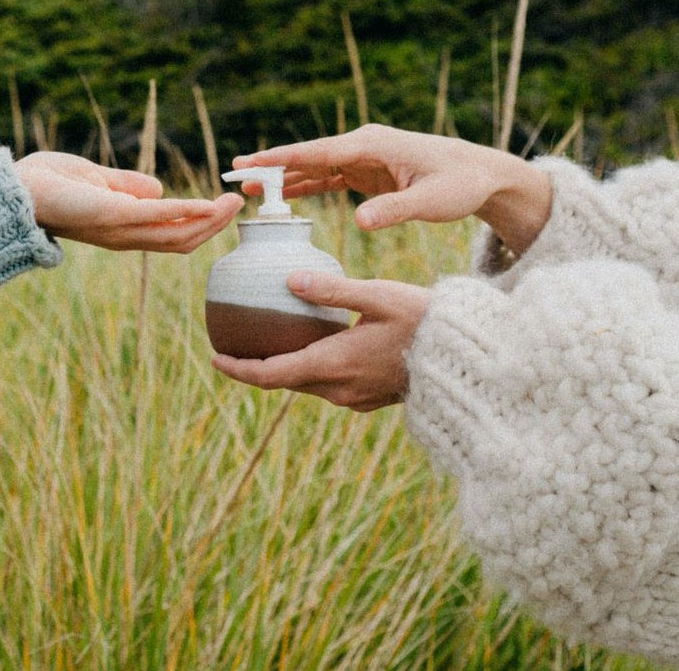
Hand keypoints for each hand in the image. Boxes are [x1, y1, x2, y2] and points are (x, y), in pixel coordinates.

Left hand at [14, 152, 242, 252]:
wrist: (16, 190)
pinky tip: (209, 204)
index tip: (224, 205)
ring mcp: (121, 229)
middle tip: (238, 205)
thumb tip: (157, 189)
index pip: (172, 234)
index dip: (201, 223)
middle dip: (214, 225)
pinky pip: (159, 216)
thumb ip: (127, 186)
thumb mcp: (98, 181)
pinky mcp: (114, 215)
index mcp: (123, 229)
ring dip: (209, 219)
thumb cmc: (49, 183)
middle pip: (183, 240)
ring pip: (178, 235)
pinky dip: (187, 211)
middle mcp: (125, 236)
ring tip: (232, 203)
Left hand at [211, 272, 429, 411]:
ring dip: (284, 369)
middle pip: (285, 382)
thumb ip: (331, 289)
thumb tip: (288, 279)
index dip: (238, 370)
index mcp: (333, 365)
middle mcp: (339, 389)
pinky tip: (313, 346)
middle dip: (257, 367)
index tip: (214, 359)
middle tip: (235, 345)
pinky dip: (310, 370)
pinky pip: (329, 387)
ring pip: (307, 385)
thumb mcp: (375, 296)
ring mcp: (355, 398)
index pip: (270, 376)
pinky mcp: (369, 399)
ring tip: (269, 343)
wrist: (463, 358)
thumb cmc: (422, 320)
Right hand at [233, 123, 551, 254]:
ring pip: (314, 166)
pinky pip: (329, 177)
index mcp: (372, 145)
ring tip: (248, 188)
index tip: (249, 163)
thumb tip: (359, 222)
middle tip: (233, 174)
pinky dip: (306, 185)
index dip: (280, 159)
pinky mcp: (369, 172)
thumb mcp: (430, 202)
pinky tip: (284, 197)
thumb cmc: (460, 186)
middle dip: (270, 166)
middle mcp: (363, 145)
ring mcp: (364, 157)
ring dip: (283, 178)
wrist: (483, 176)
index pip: (317, 152)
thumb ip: (394, 211)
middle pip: (308, 156)